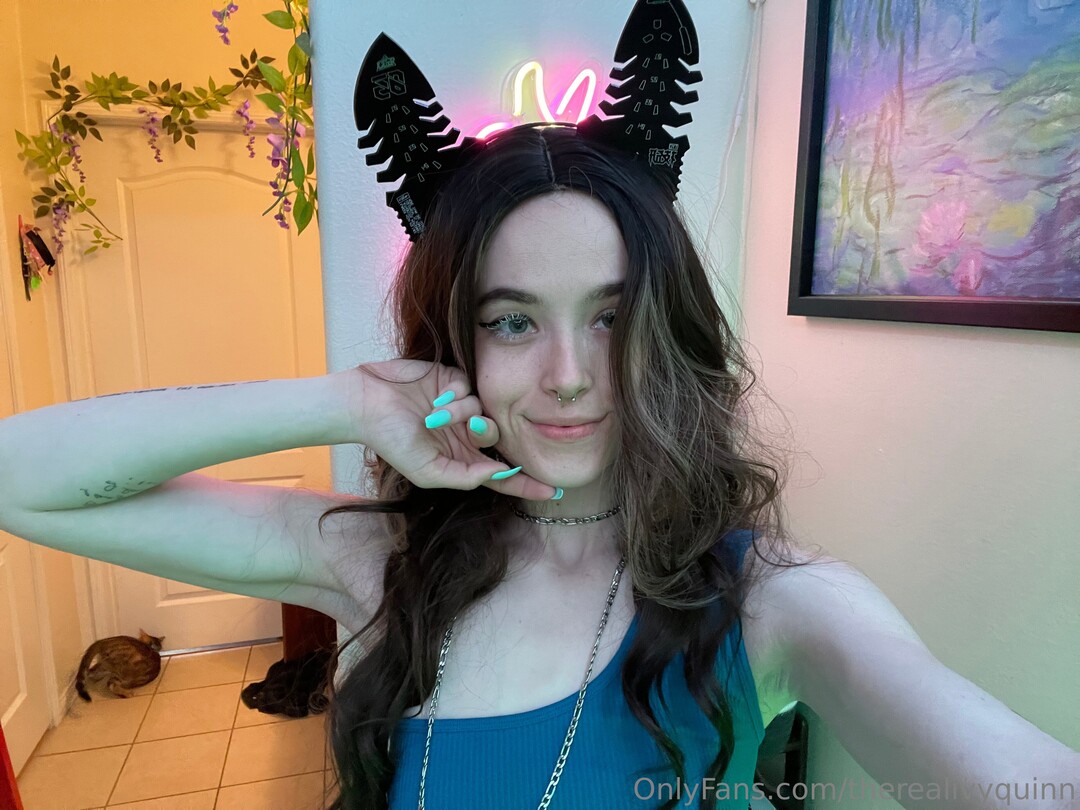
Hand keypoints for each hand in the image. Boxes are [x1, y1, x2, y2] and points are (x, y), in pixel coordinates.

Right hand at [348, 359, 556, 500]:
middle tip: (471, 427)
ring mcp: (462, 408)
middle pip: (498, 438)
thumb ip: (465, 476)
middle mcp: (466, 435)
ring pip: (485, 411)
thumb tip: (499, 474)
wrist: (366, 403)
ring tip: (434, 416)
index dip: (526, 484)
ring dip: (462, 413)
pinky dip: (455, 395)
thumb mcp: (427, 471)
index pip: (501, 475)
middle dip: (487, 433)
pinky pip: (472, 388)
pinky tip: (436, 396)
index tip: (552, 492)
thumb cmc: (391, 441)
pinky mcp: (456, 383)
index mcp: (462, 460)